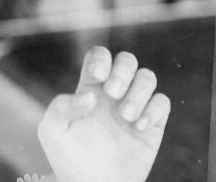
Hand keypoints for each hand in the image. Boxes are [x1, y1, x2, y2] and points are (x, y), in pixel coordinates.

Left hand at [37, 46, 170, 181]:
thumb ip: (61, 106)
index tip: (98, 77)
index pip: (99, 56)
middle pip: (127, 60)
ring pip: (147, 77)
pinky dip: (154, 109)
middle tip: (112, 94)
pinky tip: (139, 126)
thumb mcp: (52, 131)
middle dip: (123, 71)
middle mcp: (113, 95)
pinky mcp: (151, 126)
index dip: (101, 58)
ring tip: (126, 117)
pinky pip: (163, 102)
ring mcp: (133, 107)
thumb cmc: (69, 159)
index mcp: (89, 89)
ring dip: (139, 92)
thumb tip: (89, 95)